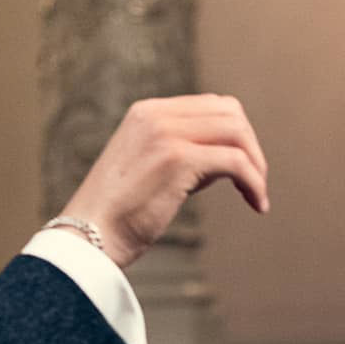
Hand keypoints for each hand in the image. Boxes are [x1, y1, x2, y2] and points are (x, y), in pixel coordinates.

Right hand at [55, 95, 268, 267]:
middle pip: (230, 112)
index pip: (210, 105)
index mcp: (146, 112)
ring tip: (257, 195)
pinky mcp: (178, 160)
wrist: (87, 238)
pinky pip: (236, 162)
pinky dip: (254, 182)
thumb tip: (226, 160)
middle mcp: (156, 115)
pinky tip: (257, 204)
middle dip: (251, 146)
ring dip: (256, 165)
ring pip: (237, 133)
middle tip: (255, 181)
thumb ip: (180, 154)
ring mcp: (166, 135)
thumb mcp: (146, 169)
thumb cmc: (116, 216)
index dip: (235, 134)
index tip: (242, 167)